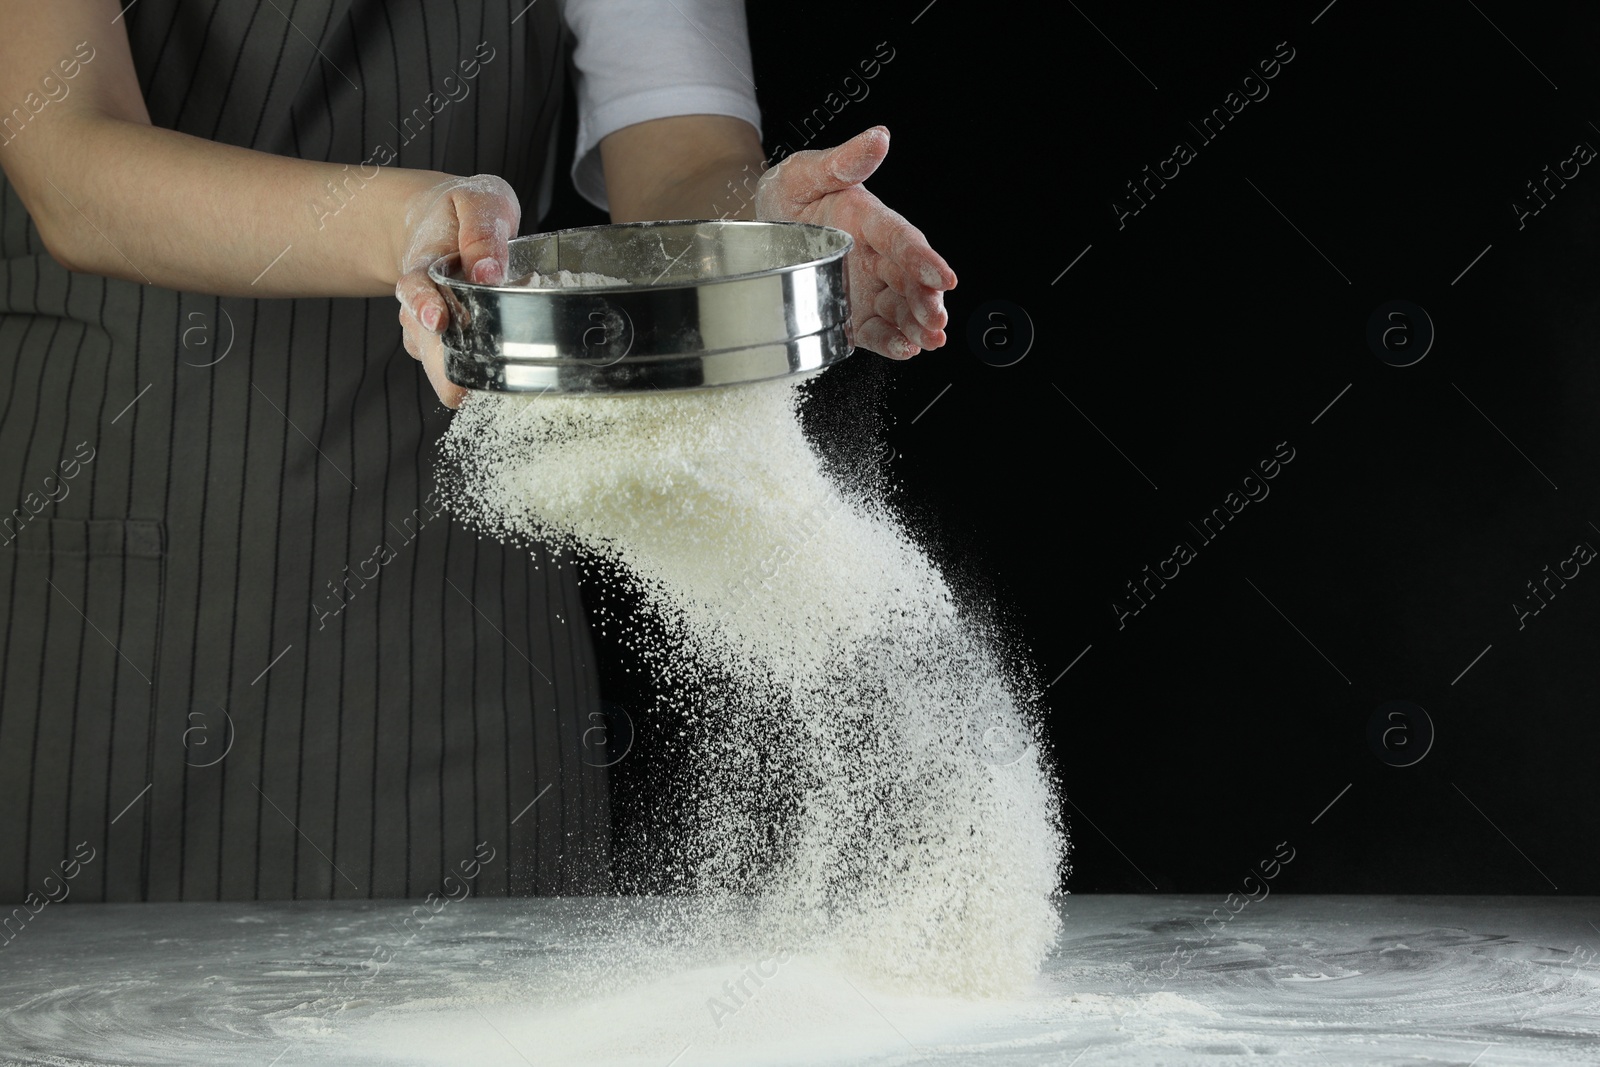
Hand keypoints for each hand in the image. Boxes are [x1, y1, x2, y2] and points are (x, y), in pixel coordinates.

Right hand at [394, 174, 519, 408]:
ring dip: (457, 372)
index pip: (415, 288)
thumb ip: (482, 231)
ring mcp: (430, 324)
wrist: (441, 222)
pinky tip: (493, 376)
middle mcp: (422, 300)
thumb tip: (488, 271)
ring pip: (436, 360)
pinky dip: (473, 372)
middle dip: (440, 362)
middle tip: (459, 386)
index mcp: (425, 264)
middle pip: (423, 339)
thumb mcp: (478, 203)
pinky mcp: (445, 341)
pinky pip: (454, 365)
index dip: (424, 305)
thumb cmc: (462, 212)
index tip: (437, 320)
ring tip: (482, 384)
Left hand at [754, 127, 955, 358]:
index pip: (903, 240)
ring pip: (900, 308)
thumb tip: (879, 138)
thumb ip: (843, 162)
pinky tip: (906, 349)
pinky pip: (876, 330)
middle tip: (937, 318)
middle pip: (909, 279)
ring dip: (917, 325)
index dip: (924, 259)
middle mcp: (875, 256)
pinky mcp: (853, 313)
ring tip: (930, 340)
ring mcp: (866, 287)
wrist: (758, 228)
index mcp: (870, 221)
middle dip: (926, 300)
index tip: (943, 277)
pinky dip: (892, 342)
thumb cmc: (787, 195)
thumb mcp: (805, 173)